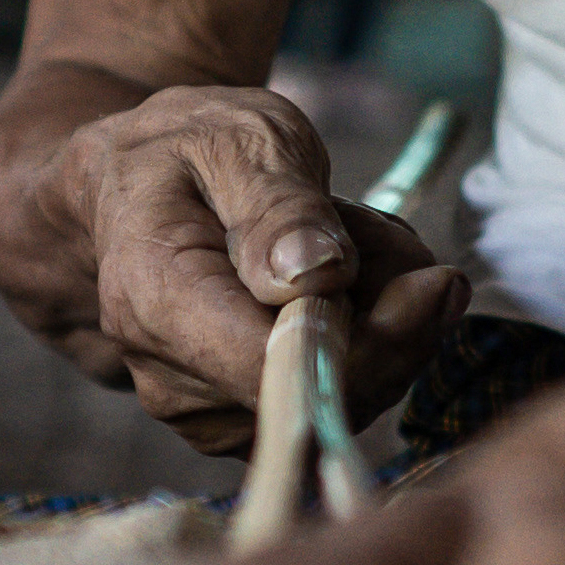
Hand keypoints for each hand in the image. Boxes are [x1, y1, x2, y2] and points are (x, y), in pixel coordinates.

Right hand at [38, 82, 465, 456]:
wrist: (131, 186)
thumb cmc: (187, 151)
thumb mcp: (239, 139)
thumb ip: (280, 204)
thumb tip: (317, 274)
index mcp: (156, 299)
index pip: (280, 367)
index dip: (375, 338)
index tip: (433, 278)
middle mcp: (169, 376)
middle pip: (324, 392)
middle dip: (388, 316)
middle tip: (381, 231)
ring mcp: (202, 412)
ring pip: (344, 400)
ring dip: (379, 323)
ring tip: (345, 241)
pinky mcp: (238, 425)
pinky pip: (333, 403)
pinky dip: (363, 344)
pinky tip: (338, 284)